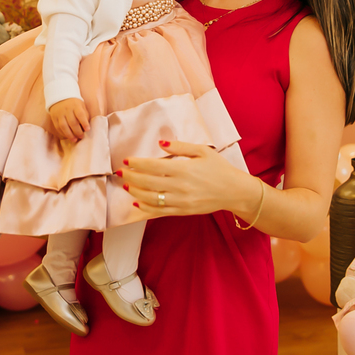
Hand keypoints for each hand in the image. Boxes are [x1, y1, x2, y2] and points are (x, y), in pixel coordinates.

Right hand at [49, 98, 89, 141]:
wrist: (60, 97)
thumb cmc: (74, 104)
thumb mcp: (81, 106)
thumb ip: (85, 115)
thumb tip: (86, 128)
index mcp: (75, 105)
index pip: (80, 114)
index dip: (84, 122)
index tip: (88, 129)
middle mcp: (67, 109)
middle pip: (72, 122)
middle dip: (77, 131)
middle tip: (81, 137)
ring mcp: (59, 114)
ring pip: (64, 126)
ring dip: (69, 135)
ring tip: (75, 140)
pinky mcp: (54, 118)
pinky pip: (58, 127)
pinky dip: (63, 133)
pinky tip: (68, 137)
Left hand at [120, 139, 258, 217]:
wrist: (234, 191)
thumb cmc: (219, 168)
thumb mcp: (202, 151)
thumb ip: (180, 147)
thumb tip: (160, 142)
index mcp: (183, 169)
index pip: (153, 166)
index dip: (137, 163)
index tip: (126, 160)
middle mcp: (180, 186)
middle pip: (147, 183)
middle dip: (131, 177)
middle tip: (120, 172)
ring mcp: (180, 201)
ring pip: (150, 199)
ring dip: (135, 192)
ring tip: (126, 186)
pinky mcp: (182, 211)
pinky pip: (159, 211)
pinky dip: (146, 208)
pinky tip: (137, 203)